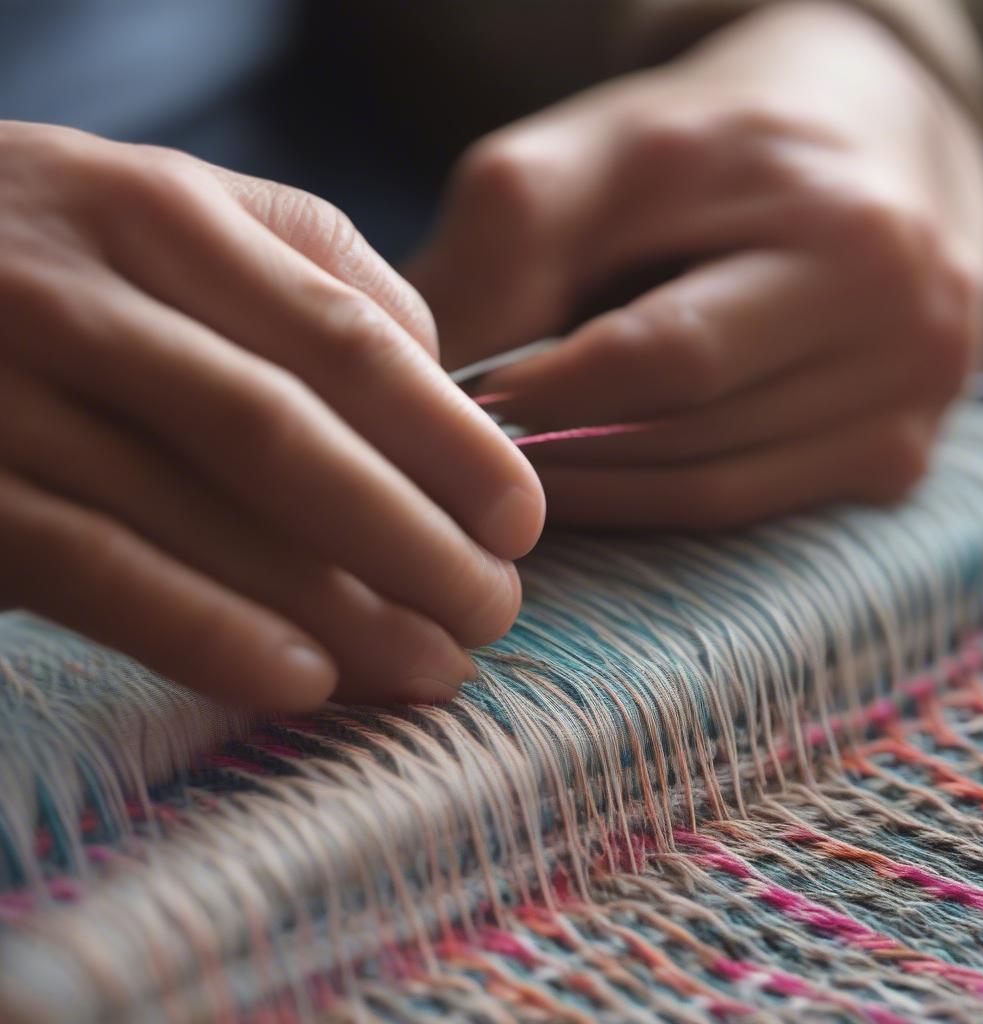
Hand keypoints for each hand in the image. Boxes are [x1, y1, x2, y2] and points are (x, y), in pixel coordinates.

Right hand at [0, 121, 543, 709]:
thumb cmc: (63, 253)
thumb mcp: (179, 218)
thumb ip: (314, 272)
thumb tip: (443, 377)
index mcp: (167, 214)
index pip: (347, 335)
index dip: (450, 438)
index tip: (521, 520)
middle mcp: (83, 288)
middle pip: (284, 428)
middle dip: (409, 535)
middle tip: (494, 609)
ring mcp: (3, 387)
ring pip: (199, 508)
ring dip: (334, 606)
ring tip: (431, 668)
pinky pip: (91, 567)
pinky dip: (203, 629)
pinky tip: (303, 683)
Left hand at [408, 1, 982, 529]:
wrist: (855, 156)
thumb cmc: (714, 152)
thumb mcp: (607, 156)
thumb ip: (511, 248)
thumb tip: (422, 377)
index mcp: (846, 237)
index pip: (671, 354)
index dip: (554, 392)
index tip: (468, 402)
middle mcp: (905, 333)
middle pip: (691, 434)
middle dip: (563, 447)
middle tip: (476, 445)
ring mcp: (909, 409)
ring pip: (711, 490)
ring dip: (593, 488)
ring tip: (516, 466)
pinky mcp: (893, 459)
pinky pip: (741, 508)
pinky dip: (647, 501)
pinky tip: (588, 479)